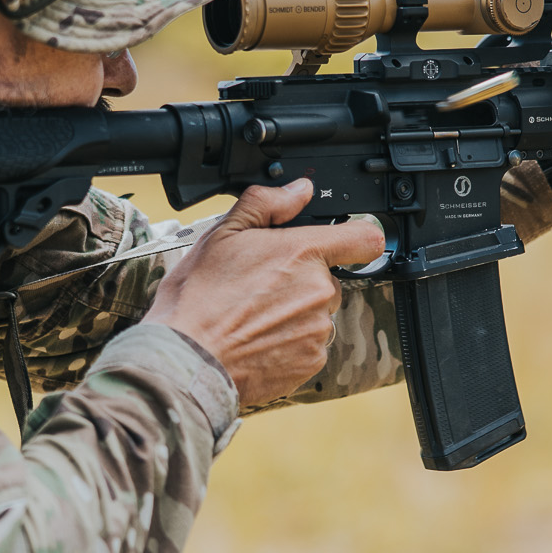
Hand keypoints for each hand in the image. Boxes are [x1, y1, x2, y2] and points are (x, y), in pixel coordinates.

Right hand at [144, 180, 384, 407]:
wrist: (187, 358)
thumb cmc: (199, 298)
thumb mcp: (222, 234)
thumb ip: (267, 204)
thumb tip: (299, 191)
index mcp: (302, 253)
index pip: (364, 238)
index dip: (356, 237)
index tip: (345, 243)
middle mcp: (319, 291)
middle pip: (327, 279)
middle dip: (301, 280)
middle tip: (261, 288)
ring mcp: (318, 329)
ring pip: (317, 313)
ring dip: (294, 313)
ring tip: (253, 318)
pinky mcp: (311, 361)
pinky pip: (309, 344)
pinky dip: (289, 343)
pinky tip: (257, 340)